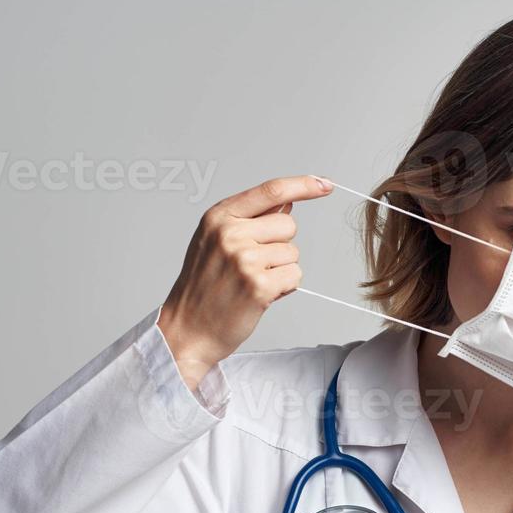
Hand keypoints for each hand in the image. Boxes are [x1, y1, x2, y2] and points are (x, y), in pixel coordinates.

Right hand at [158, 175, 332, 388]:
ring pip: (293, 253)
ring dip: (281, 270)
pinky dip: (284, 288)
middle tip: (254, 265)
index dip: (303, 185)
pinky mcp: (259, 285)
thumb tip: (288, 203)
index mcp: (218, 217)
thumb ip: (249, 220)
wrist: (187, 328)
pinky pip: (295, 276)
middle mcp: (230, 233)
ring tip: (251, 283)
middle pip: (288, 225)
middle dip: (280, 245)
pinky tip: (260, 296)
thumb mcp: (215, 241)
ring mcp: (245, 259)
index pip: (271, 191)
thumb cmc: (203, 286)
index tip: (325, 184)